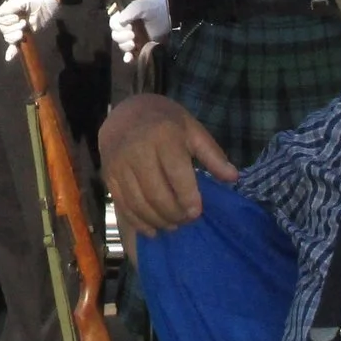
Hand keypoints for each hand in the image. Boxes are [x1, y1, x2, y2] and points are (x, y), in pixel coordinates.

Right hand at [0, 0, 60, 57]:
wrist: (47, 3)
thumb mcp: (20, 0)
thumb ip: (9, 8)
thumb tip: (0, 17)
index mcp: (8, 11)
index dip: (6, 20)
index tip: (17, 17)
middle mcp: (10, 20)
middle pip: (3, 29)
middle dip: (13, 28)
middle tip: (24, 23)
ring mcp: (17, 28)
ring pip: (8, 37)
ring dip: (14, 36)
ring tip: (23, 32)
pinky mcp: (24, 35)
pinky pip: (14, 45)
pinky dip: (11, 51)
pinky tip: (9, 57)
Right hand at [98, 95, 233, 235]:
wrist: (124, 111)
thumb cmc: (164, 122)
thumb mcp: (192, 129)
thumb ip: (212, 155)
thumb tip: (233, 178)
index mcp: (163, 136)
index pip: (177, 175)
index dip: (189, 199)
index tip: (197, 212)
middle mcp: (137, 150)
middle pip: (157, 195)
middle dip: (175, 214)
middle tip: (186, 220)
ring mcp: (119, 165)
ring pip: (139, 204)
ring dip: (158, 221)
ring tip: (173, 225)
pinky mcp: (108, 176)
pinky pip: (123, 206)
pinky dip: (138, 223)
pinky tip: (153, 229)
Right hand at [109, 0, 171, 61]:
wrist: (169, 15)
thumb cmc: (154, 8)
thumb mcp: (141, 7)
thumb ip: (129, 12)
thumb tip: (120, 22)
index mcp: (124, 18)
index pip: (113, 24)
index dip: (117, 27)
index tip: (128, 26)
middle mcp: (126, 29)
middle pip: (115, 36)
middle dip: (121, 37)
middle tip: (132, 34)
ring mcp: (133, 40)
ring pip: (122, 46)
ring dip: (125, 46)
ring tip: (133, 43)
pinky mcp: (140, 48)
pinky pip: (130, 56)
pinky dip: (128, 58)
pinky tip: (128, 58)